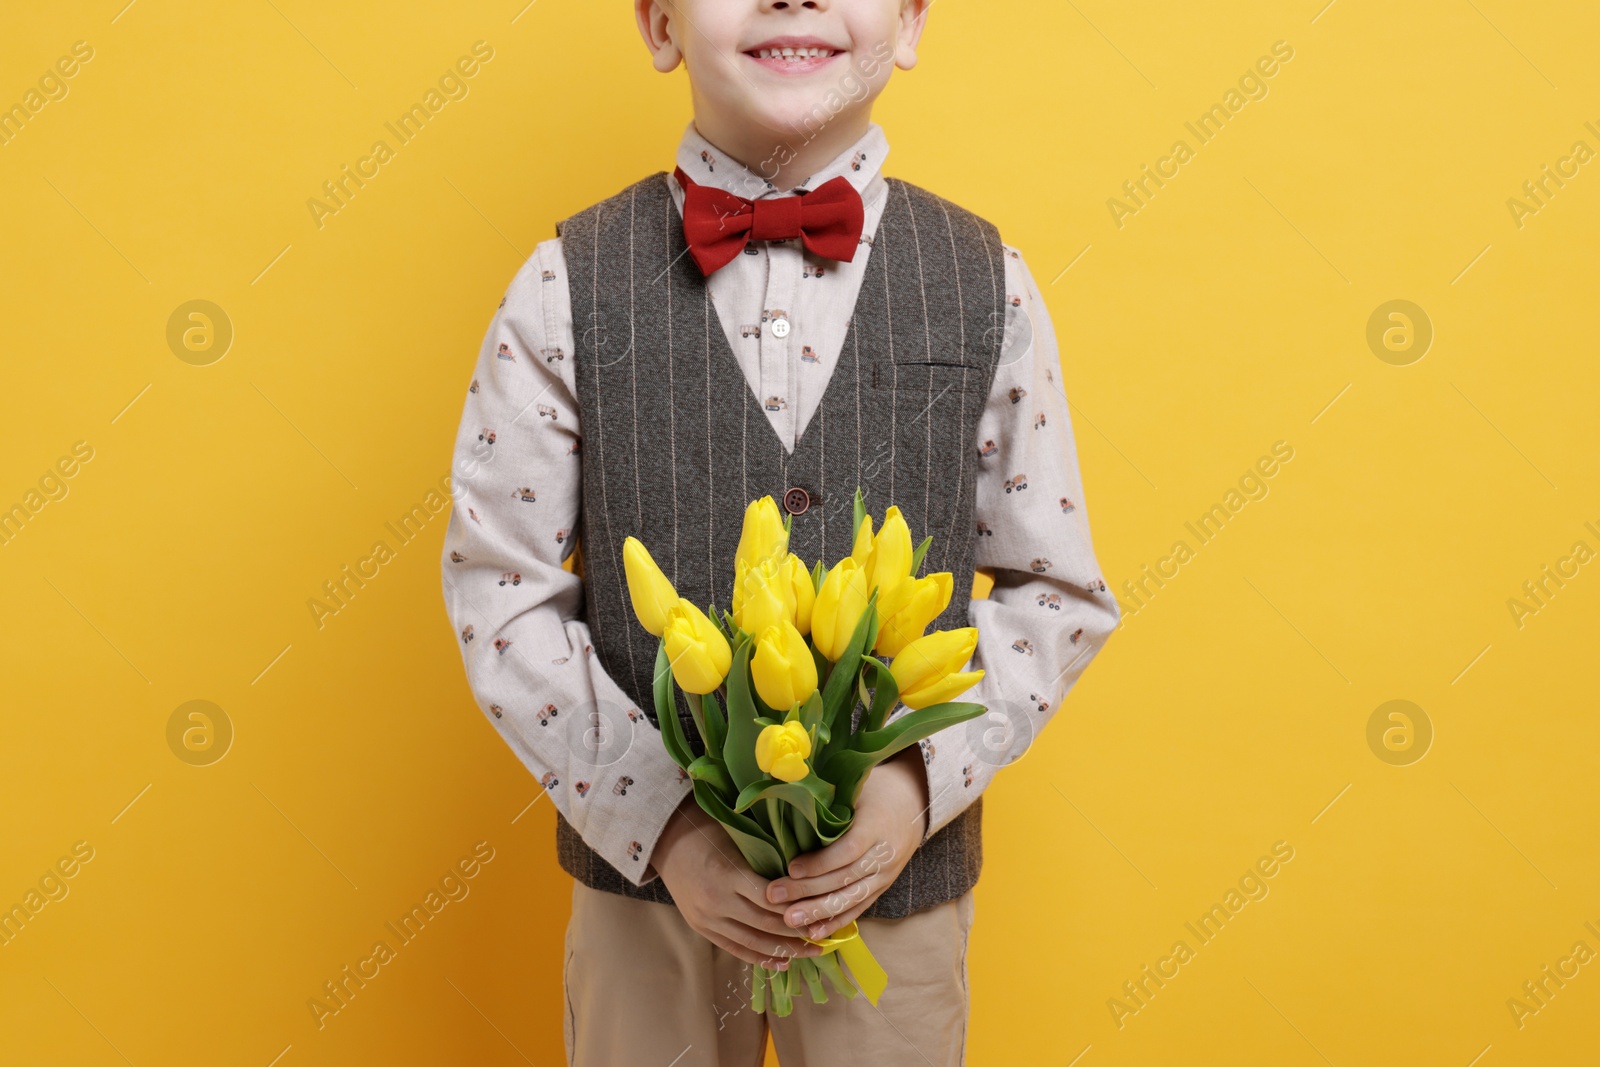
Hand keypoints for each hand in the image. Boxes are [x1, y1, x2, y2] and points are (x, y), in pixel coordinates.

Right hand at [651, 792, 822, 969]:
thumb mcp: (739, 838)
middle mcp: (717, 900)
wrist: (667, 841)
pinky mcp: (701, 927)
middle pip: (766, 924)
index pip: (772, 899)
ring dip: (784, 950)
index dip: (799, 908)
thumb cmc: (708, 831)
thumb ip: (766, 858)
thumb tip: (806, 877)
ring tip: (810, 952)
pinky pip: (734, 948)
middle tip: (825, 936)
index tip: (824, 910)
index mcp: (729, 874)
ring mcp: (707, 918)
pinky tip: (782, 962)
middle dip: (797, 933)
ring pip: (752, 942)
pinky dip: (759, 957)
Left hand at [762, 747, 929, 939]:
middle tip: (774, 896)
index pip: (847, 850)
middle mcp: (883, 855)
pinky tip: (814, 933)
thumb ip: (829, 796)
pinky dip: (836, 922)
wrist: (913, 804)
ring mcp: (885, 875)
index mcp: (876, 825)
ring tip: (789, 921)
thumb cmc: (875, 790)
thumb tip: (785, 792)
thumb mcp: (856, 785)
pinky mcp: (881, 888)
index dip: (820, 862)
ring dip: (818, 912)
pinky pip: (858, 908)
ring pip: (850, 899)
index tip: (791, 867)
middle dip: (807, 891)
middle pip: (844, 879)